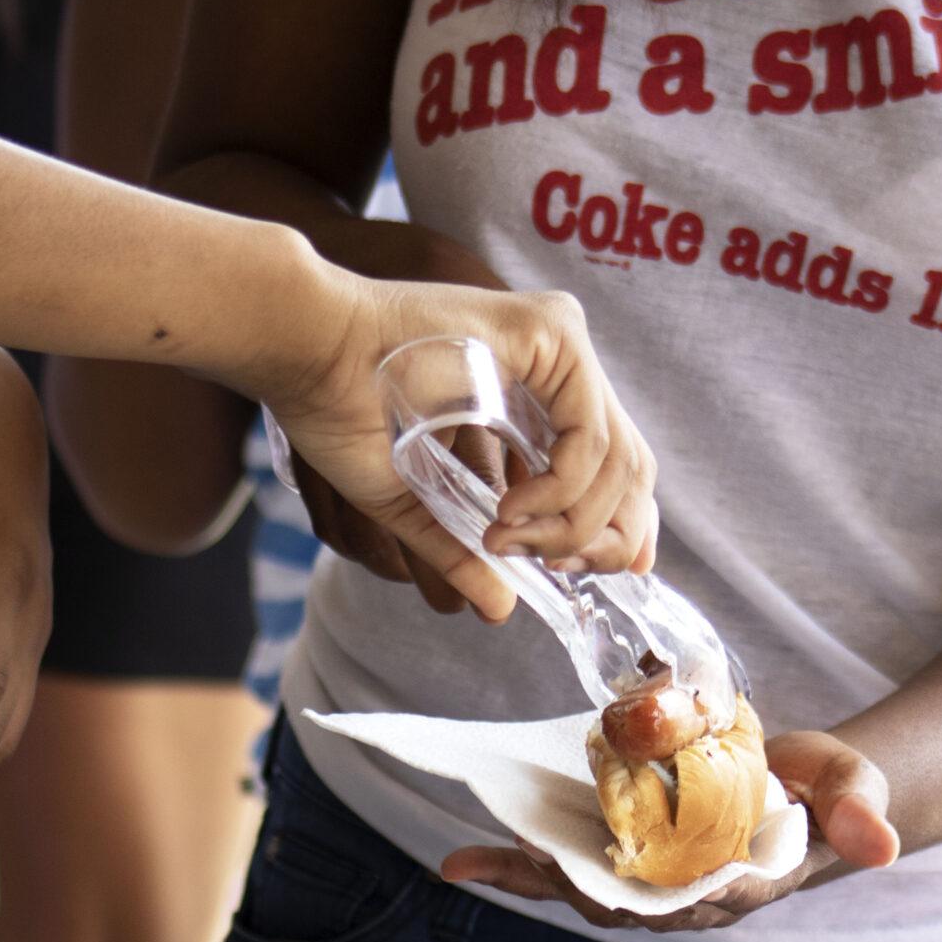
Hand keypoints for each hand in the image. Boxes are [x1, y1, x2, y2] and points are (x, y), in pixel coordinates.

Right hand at [264, 276, 657, 621]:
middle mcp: (563, 364)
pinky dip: (561, 491)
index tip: (584, 572)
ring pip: (621, 462)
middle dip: (605, 537)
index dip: (618, 528)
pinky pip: (592, 437)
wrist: (307, 352)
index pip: (618, 465)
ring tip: (505, 541)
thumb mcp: (414, 500)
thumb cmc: (342, 412)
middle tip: (552, 568)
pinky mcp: (556, 333)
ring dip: (570, 525)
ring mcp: (564, 344)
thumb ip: (462, 548)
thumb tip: (502, 608)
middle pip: (634, 467)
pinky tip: (509, 512)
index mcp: (538, 392)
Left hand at [442, 730, 898, 932]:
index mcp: (740, 885)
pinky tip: (462, 860)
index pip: (689, 901)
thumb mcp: (854, 786)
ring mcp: (649, 875)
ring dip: (531, 876)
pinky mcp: (623, 853)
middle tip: (523, 855)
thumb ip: (860, 809)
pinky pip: (563, 869)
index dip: (646, 893)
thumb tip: (883, 844)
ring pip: (582, 890)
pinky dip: (516, 866)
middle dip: (568, 886)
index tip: (608, 873)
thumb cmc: (826, 789)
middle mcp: (686, 891)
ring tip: (477, 858)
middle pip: (620, 904)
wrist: (803, 785)